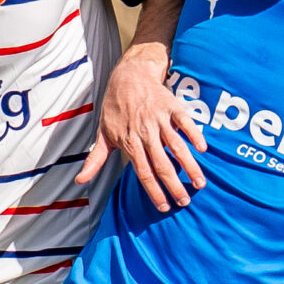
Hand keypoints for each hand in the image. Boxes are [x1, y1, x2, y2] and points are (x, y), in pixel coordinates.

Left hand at [76, 42, 207, 210]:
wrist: (128, 76)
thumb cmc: (115, 107)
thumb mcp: (103, 134)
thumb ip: (95, 159)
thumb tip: (80, 180)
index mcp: (130, 142)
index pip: (144, 173)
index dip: (154, 192)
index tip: (164, 207)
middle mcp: (145, 133)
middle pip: (162, 165)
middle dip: (174, 186)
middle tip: (184, 202)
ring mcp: (159, 120)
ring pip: (177, 147)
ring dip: (190, 166)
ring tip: (200, 184)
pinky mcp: (172, 107)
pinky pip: (185, 123)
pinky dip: (194, 135)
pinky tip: (203, 149)